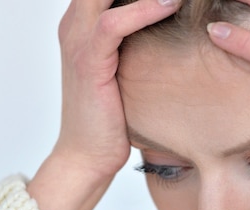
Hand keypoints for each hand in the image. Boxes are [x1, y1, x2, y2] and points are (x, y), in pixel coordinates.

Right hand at [28, 0, 179, 209]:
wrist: (89, 154)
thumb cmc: (112, 116)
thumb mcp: (123, 67)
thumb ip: (136, 38)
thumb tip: (174, 23)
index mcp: (81, 22)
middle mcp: (75, 25)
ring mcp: (77, 41)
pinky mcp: (87, 62)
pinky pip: (112, 24)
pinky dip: (144, 10)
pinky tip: (171, 5)